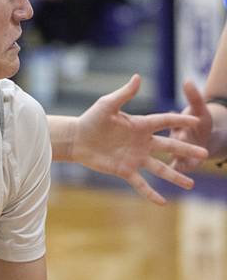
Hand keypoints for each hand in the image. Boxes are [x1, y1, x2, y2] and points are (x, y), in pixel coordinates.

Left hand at [70, 75, 207, 203]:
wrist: (76, 139)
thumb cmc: (91, 119)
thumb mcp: (107, 104)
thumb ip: (124, 94)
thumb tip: (138, 77)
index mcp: (140, 125)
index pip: (165, 122)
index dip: (180, 121)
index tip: (197, 121)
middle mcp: (141, 143)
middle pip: (169, 147)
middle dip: (186, 150)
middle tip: (203, 153)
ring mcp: (134, 158)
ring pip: (159, 168)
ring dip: (175, 176)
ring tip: (191, 184)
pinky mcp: (124, 170)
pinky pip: (140, 183)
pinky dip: (150, 193)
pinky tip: (162, 202)